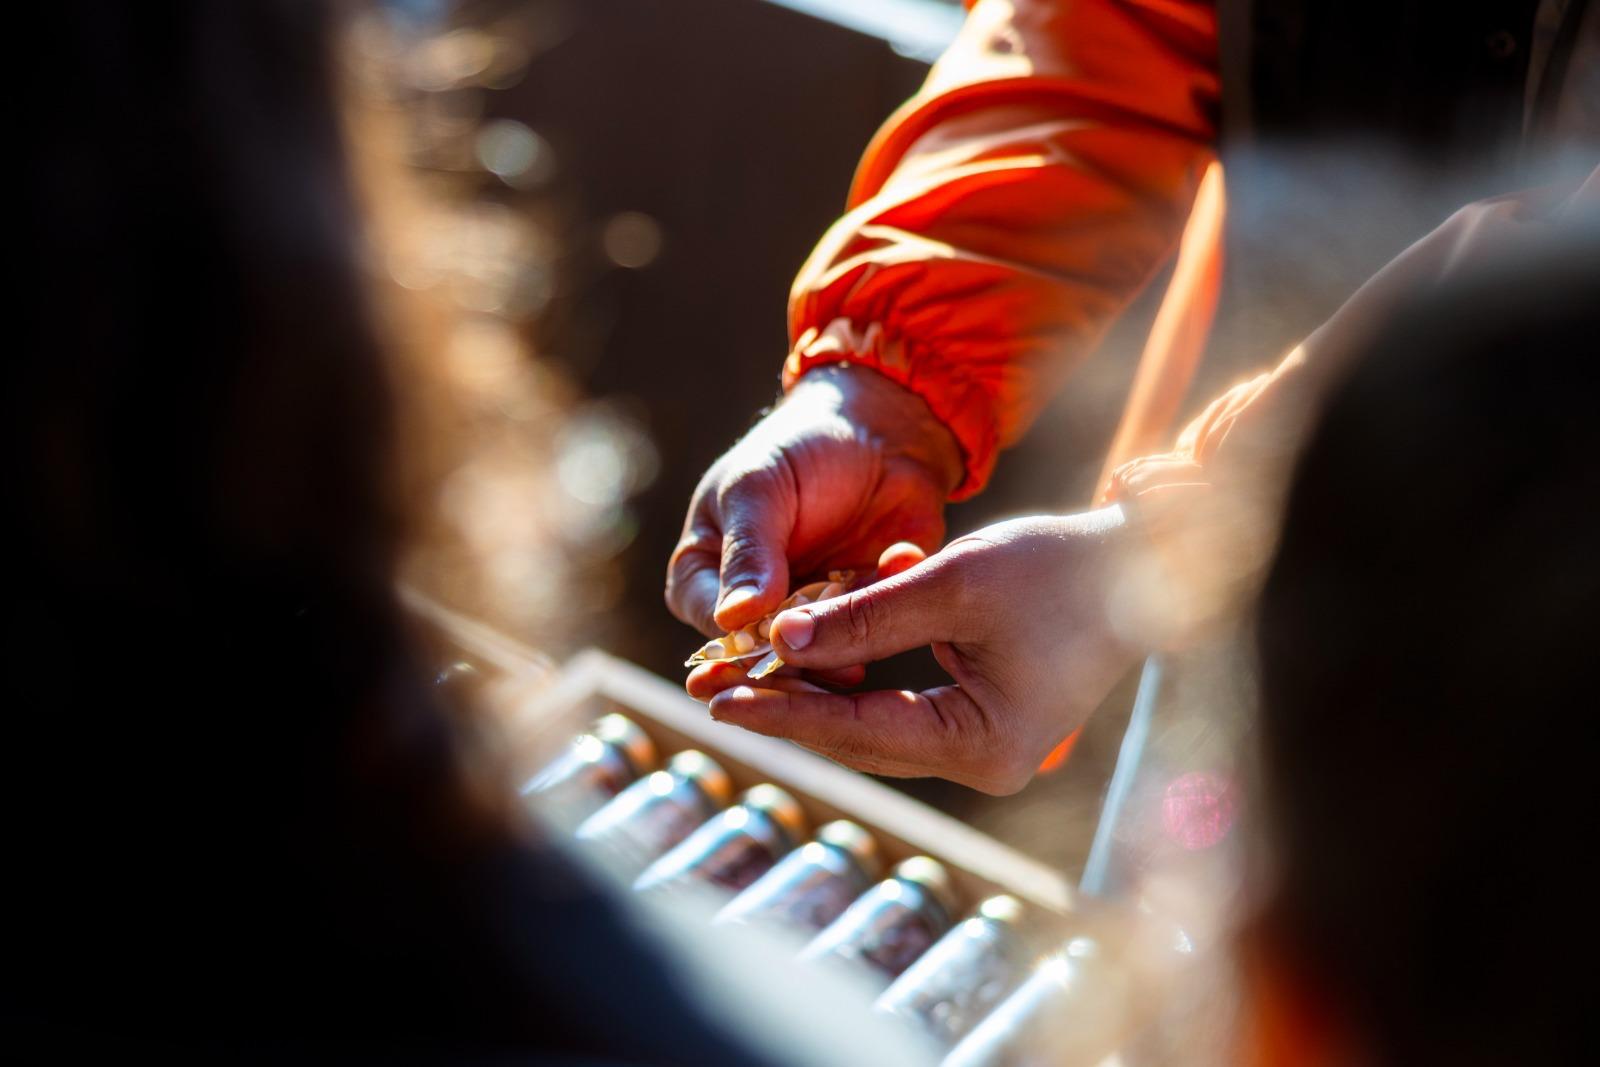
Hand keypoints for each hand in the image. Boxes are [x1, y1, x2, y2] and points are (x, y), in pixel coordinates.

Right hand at [665, 364, 961, 636]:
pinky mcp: (863, 612)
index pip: (710, 627)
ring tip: (860, 627)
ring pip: (820, 657)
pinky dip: (887, 611)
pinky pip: (873, 634)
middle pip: (764, 657)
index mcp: (707, 572)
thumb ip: (747, 550)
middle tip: (821, 648)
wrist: (883, 428)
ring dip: (843, 644)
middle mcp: (755, 603)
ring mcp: (810, 613)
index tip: (764, 644)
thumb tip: (731, 619)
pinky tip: (895, 565)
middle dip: (795, 659)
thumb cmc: (801, 446)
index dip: (734, 646)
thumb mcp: (759, 487)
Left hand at [695, 510, 1142, 794]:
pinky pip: (899, 711)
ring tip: (737, 679)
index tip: (717, 700)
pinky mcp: (982, 723)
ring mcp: (985, 748)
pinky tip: (797, 667)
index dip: (785, 713)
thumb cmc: (1057, 567)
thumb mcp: (953, 582)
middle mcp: (985, 763)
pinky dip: (852, 686)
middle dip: (787, 710)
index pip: (862, 730)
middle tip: (709, 690)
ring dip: (810, 700)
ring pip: (875, 728)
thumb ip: (864, 617)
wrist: (1136, 565)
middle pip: (861, 739)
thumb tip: (779, 641)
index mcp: (986, 744)